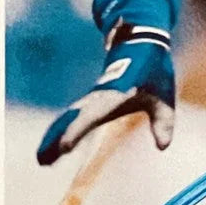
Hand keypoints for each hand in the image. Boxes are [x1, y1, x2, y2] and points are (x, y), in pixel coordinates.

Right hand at [37, 25, 174, 165]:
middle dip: (56, 139)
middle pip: (71, 120)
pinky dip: (60, 130)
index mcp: (113, 95)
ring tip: (42, 160)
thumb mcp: (163, 98)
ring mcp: (92, 98)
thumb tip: (163, 146)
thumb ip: (163, 122)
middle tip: (42, 161)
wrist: (139, 43)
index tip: (65, 146)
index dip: (77, 131)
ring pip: (67, 118)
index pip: (91, 116)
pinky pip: (71, 116)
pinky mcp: (91, 99)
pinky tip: (53, 146)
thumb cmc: (153, 70)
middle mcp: (97, 97)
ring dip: (54, 137)